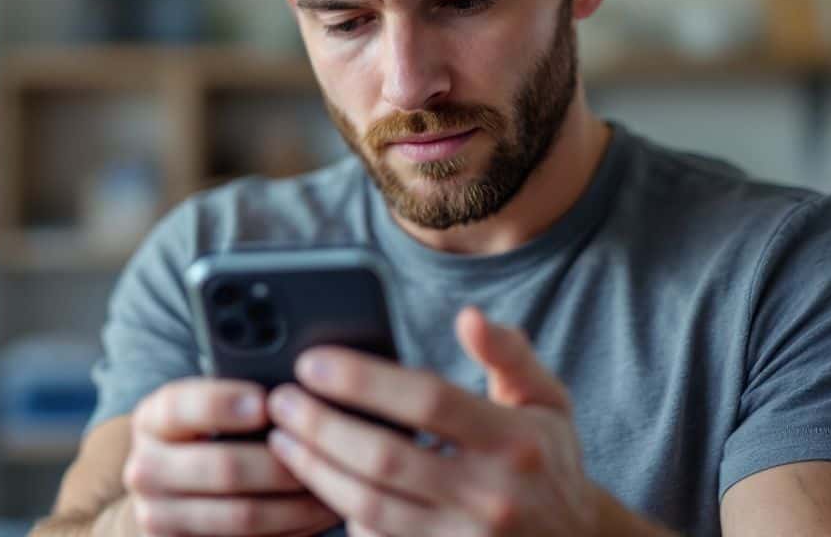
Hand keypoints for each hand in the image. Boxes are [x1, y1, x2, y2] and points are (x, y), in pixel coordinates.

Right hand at [124, 377, 341, 535]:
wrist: (177, 494)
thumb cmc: (213, 435)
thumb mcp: (210, 409)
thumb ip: (242, 397)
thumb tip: (293, 389)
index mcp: (152, 420)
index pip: (179, 407)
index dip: (222, 403)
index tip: (266, 401)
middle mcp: (144, 468)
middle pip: (222, 467)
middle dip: (282, 462)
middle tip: (325, 451)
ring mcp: (157, 517)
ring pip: (243, 515)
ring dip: (298, 503)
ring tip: (336, 485)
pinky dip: (291, 530)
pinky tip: (317, 514)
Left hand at [265, 307, 670, 536]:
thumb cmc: (549, 460)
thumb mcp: (547, 399)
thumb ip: (508, 354)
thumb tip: (468, 317)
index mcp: (514, 439)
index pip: (428, 400)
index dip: (363, 379)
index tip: (313, 362)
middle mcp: (491, 494)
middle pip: (385, 457)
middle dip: (321, 426)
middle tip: (281, 400)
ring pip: (369, 506)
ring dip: (316, 471)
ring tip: (283, 439)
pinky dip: (341, 514)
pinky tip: (317, 484)